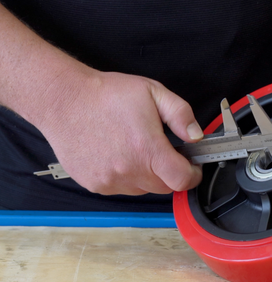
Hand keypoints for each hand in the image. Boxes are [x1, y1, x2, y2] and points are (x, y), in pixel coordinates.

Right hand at [38, 71, 202, 194]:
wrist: (64, 100)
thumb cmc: (107, 94)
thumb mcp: (153, 92)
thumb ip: (181, 114)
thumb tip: (196, 136)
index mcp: (147, 150)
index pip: (182, 180)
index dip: (193, 174)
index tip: (192, 165)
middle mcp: (129, 171)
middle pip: (164, 187)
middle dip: (171, 172)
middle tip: (163, 150)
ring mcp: (110, 181)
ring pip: (143, 189)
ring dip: (148, 175)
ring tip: (136, 148)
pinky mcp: (95, 184)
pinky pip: (122, 188)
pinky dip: (127, 176)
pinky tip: (119, 154)